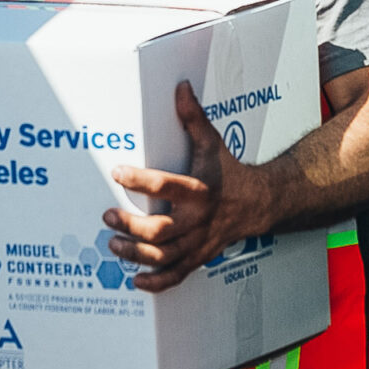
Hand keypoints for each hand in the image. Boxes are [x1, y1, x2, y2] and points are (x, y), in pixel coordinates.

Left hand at [103, 81, 265, 291]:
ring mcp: (199, 242)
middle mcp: (199, 220)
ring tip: (113, 245)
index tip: (117, 172)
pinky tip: (136, 280)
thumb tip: (180, 87)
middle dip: (133, 227)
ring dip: (137, 254)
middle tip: (108, 216)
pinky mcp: (199, 257)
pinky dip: (157, 282)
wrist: (260, 203)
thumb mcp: (212, 142)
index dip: (141, 180)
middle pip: (163, 231)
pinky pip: (178, 276)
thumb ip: (192, 117)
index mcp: (200, 190)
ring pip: (166, 256)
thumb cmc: (227, 171)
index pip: (168, 186)